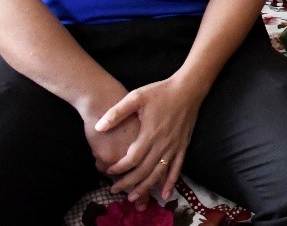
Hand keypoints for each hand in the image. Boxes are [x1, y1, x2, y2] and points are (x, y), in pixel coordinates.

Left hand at [95, 77, 205, 205]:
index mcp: (150, 134)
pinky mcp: (183, 146)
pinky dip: (171, 182)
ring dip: (146, 187)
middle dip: (128, 183)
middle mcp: (163, 144)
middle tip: (114, 190)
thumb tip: (98, 127)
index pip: (131, 159)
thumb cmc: (161, 91)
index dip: (118, 168)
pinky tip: (165, 193)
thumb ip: (117, 112)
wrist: (188, 88)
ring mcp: (175, 146)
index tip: (108, 171)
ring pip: (158, 173)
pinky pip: (177, 168)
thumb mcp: (136, 97)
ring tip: (134, 197)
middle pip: (144, 171)